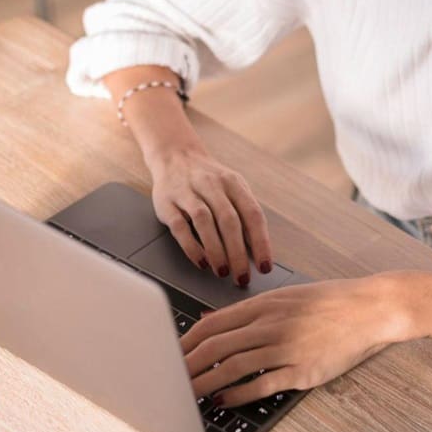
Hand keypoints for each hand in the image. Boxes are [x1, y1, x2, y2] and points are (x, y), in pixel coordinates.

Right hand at [147, 141, 273, 286]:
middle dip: (237, 252)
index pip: (252, 214)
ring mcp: (187, 191)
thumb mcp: (232, 188)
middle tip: (242, 277)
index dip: (261, 242)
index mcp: (233, 182)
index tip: (264, 267)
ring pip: (204, 221)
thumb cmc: (209, 180)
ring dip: (215, 249)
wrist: (175, 155)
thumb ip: (244, 213)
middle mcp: (212, 184)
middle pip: (229, 220)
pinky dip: (191, 246)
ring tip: (222, 271)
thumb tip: (258, 251)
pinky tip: (200, 261)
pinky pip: (179, 225)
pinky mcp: (167, 201)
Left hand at [179, 276, 405, 406]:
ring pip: (234, 366)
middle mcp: (271, 323)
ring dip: (206, 382)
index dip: (187, 342)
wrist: (369, 308)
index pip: (213, 324)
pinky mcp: (302, 370)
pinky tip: (225, 400)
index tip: (170, 353)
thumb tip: (209, 321)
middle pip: (217, 346)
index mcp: (264, 304)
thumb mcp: (284, 296)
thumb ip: (245, 311)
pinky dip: (239, 393)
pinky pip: (263, 384)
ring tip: (188, 393)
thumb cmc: (329, 301)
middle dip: (188, 364)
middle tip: (169, 378)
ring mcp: (286, 347)